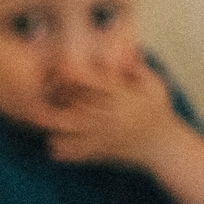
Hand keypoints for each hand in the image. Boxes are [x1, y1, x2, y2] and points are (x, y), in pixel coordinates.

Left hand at [43, 53, 175, 167]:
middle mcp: (113, 116)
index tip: (59, 69)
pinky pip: (83, 152)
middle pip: (83, 107)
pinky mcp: (105, 151)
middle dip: (60, 101)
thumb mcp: (156, 86)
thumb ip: (140, 69)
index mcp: (124, 98)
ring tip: (37, 121)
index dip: (78, 77)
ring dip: (58, 127)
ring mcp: (108, 135)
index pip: (98, 84)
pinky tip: (52, 147)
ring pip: (79, 131)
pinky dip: (68, 151)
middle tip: (37, 96)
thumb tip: (128, 51)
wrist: (165, 147)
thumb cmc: (160, 113)